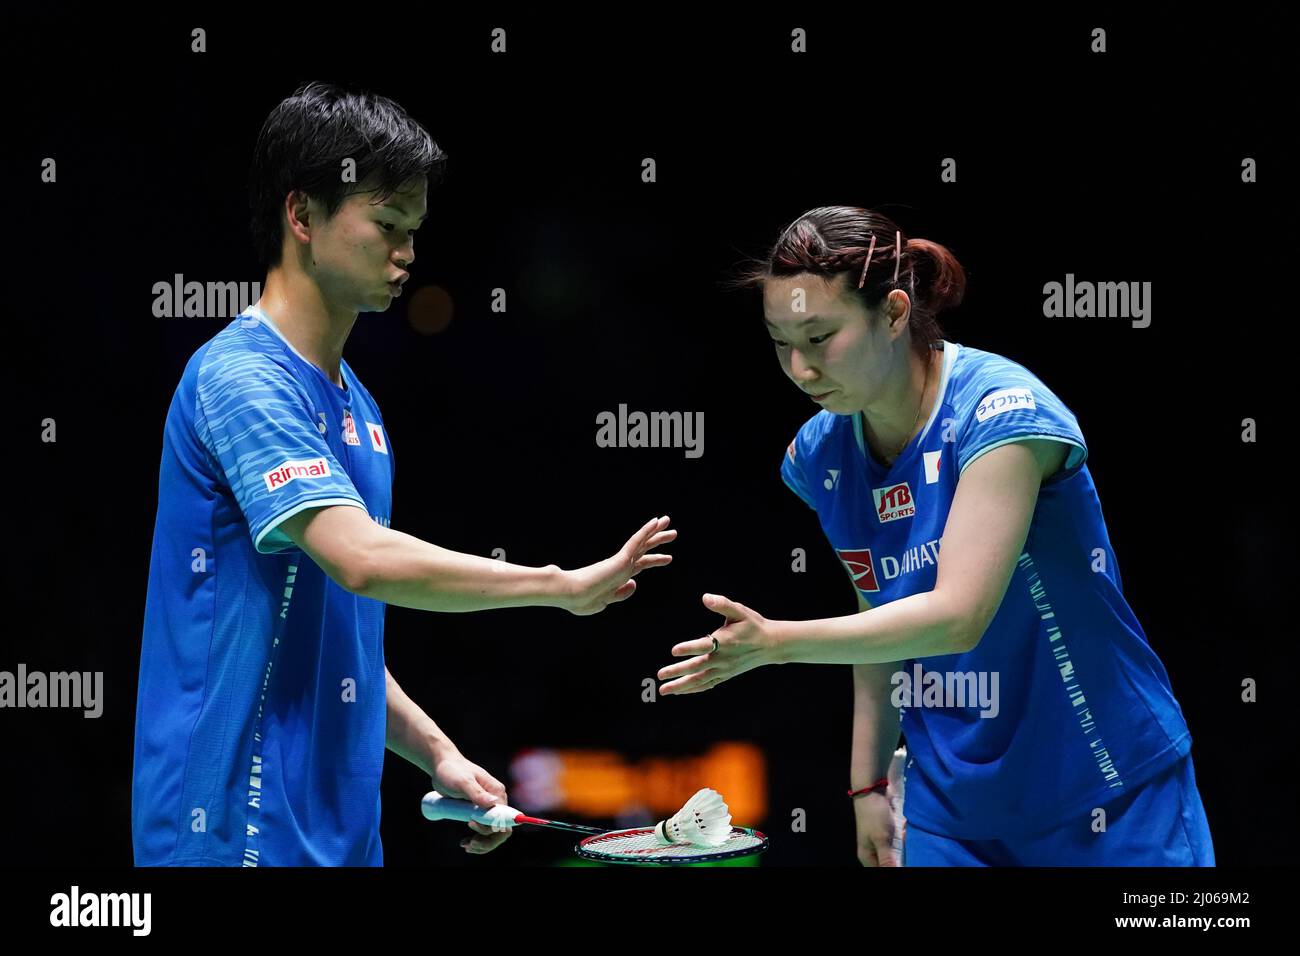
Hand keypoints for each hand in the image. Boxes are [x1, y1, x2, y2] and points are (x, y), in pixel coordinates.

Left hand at [431, 752, 511, 854]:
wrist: (443, 767)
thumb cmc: (452, 771)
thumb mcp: (463, 782)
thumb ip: (477, 793)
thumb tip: (493, 803)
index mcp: (497, 793)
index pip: (505, 818)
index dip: (494, 828)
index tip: (473, 825)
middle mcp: (496, 801)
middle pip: (501, 828)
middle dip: (488, 840)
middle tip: (470, 844)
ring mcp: (487, 808)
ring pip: (492, 833)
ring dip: (482, 843)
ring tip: (466, 845)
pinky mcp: (478, 812)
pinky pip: (482, 830)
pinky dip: (476, 840)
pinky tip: (464, 842)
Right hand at [560, 516, 675, 615]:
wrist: (571, 594)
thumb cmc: (582, 600)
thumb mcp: (605, 601)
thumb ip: (620, 593)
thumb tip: (634, 583)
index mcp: (618, 576)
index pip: (640, 564)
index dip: (654, 560)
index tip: (668, 558)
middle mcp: (621, 566)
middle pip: (644, 550)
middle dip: (658, 540)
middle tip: (672, 532)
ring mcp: (621, 561)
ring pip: (642, 542)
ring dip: (656, 532)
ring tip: (668, 521)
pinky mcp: (620, 559)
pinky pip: (636, 542)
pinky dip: (645, 531)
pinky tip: (655, 522)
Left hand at [656, 593, 779, 694]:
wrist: (771, 644)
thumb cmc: (753, 625)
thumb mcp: (740, 611)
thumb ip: (722, 604)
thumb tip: (705, 597)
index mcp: (725, 641)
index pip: (704, 646)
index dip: (689, 648)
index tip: (674, 650)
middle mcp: (723, 658)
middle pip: (697, 667)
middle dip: (677, 672)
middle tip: (660, 675)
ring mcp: (724, 669)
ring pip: (700, 680)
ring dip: (681, 686)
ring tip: (663, 690)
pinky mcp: (725, 675)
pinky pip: (707, 685)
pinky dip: (693, 689)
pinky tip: (680, 691)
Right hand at [853, 791, 898, 866]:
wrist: (871, 790)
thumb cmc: (875, 816)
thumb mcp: (882, 840)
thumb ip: (887, 861)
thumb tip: (893, 873)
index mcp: (867, 857)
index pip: (883, 871)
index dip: (895, 867)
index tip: (903, 857)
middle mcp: (872, 852)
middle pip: (891, 864)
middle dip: (900, 856)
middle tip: (901, 840)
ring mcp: (879, 842)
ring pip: (895, 853)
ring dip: (901, 844)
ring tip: (901, 831)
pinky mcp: (885, 833)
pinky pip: (897, 842)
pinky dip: (901, 836)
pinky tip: (902, 828)